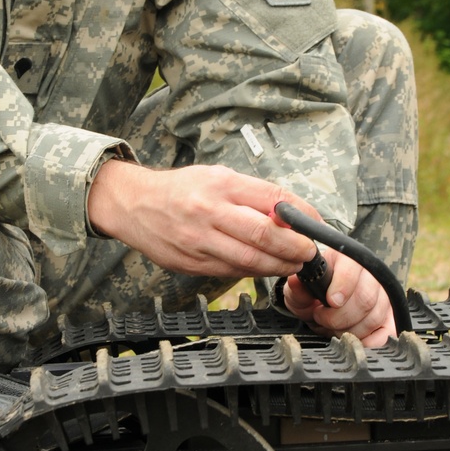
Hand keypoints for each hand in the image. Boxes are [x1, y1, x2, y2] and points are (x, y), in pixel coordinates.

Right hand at [86, 160, 320, 278]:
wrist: (134, 205)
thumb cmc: (182, 189)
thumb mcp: (218, 177)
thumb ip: (252, 195)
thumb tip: (291, 214)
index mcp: (221, 184)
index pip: (273, 198)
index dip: (301, 215)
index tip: (315, 225)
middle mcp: (209, 212)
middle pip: (264, 235)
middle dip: (295, 248)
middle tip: (309, 253)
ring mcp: (199, 241)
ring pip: (250, 261)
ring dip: (279, 266)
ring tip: (293, 264)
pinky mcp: (191, 263)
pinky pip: (231, 272)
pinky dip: (254, 272)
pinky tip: (265, 268)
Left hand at [281, 247, 396, 346]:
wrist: (325, 300)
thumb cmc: (315, 291)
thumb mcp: (302, 289)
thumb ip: (298, 289)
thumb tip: (296, 282)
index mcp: (347, 260)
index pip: (353, 269)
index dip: (342, 287)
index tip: (330, 301)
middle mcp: (370, 276)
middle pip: (366, 298)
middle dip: (340, 316)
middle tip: (322, 317)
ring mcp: (383, 296)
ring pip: (374, 317)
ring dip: (349, 330)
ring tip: (333, 327)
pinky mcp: (389, 317)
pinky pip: (386, 333)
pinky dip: (368, 341)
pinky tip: (352, 339)